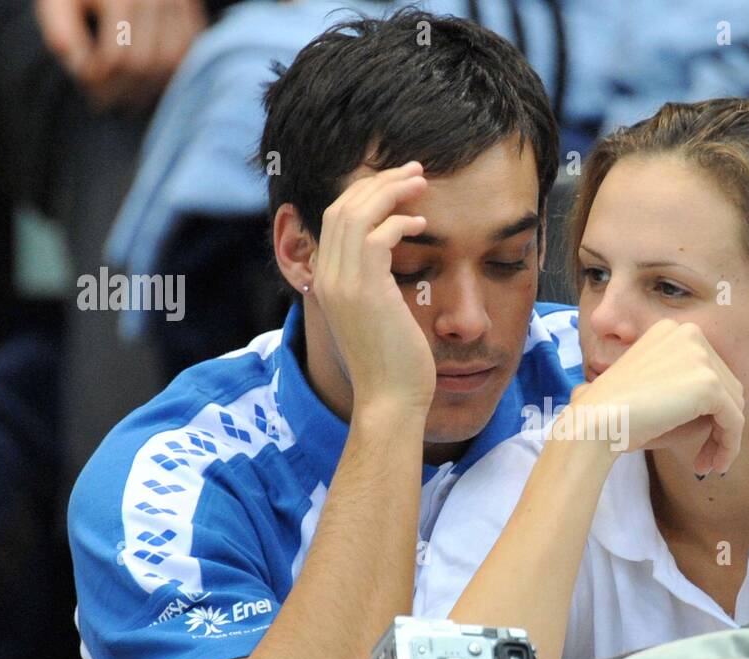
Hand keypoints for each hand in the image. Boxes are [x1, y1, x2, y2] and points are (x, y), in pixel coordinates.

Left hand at [36, 0, 207, 110]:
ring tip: (125, 94)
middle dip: (123, 89)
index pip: (117, 55)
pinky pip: (188, 52)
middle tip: (103, 100)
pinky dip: (170, 72)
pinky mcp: (191, 9)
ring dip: (148, 86)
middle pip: (147, 62)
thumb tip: (81, 72)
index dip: (101, 80)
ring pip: (171, 62)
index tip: (86, 86)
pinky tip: (146, 79)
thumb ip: (60, 31)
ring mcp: (179, 3)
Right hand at [309, 162, 435, 413]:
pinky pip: (377, 236)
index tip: (397, 183)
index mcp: (327, 280)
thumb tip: (390, 265)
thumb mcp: (376, 316)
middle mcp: (328, 276)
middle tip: (413, 169)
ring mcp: (343, 283)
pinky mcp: (365, 290)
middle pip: (343, 206)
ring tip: (421, 183)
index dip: (365, 193)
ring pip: (357, 213)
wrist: (389, 399)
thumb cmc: (392, 364)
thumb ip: (374, 286)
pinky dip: (399, 222)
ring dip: (391, 191)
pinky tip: (421, 224)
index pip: (335, 218)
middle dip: (379, 181)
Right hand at [572, 320, 743, 474]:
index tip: (698, 436)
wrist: (596, 420)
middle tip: (704, 457)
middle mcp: (689, 334)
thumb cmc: (618, 414)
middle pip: (726, 385)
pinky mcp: (709, 384)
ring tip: (707, 464)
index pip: (709, 370)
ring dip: (724, 438)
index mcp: (672, 331)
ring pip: (734, 404)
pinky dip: (729, 445)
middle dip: (719, 424)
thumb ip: (692, 393)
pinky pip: (734, 420)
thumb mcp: (659, 393)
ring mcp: (701, 356)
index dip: (709, 407)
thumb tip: (732, 411)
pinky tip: (715, 465)